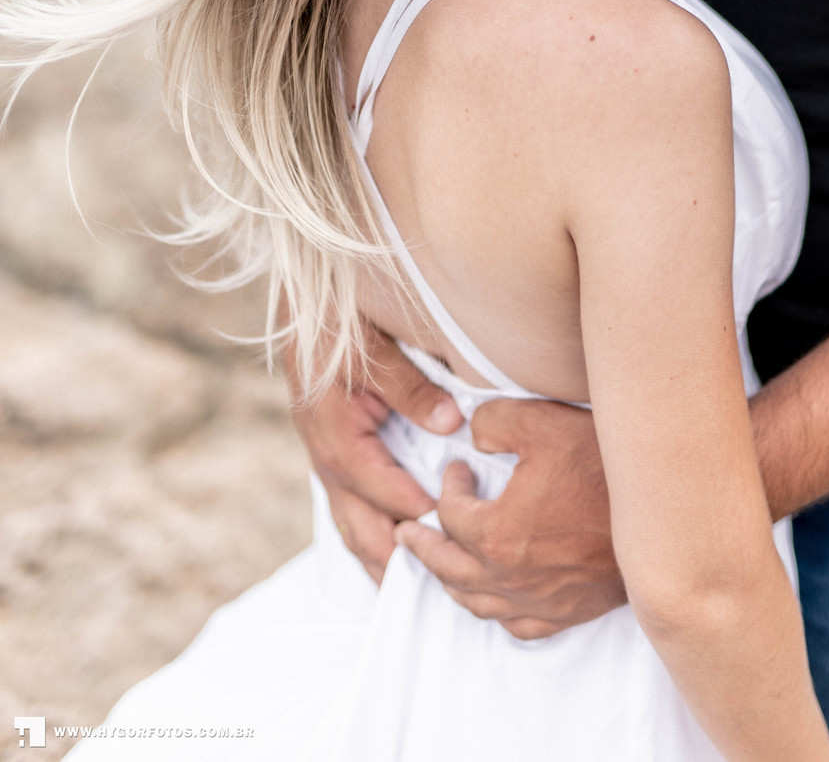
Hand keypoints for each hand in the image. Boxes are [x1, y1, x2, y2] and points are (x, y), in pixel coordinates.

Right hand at [288, 321, 463, 585]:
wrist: (301, 311)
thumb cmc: (339, 327)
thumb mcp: (377, 352)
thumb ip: (414, 389)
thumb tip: (453, 423)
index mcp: (337, 439)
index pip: (381, 490)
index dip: (416, 512)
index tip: (451, 530)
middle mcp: (328, 461)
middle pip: (361, 529)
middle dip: (395, 560)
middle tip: (437, 586)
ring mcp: (327, 464)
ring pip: (352, 528)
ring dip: (381, 560)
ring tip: (415, 592)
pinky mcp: (333, 459)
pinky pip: (350, 510)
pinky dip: (371, 536)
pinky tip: (394, 553)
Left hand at [397, 397, 623, 638]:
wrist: (663, 513)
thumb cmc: (604, 467)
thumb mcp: (542, 424)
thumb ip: (494, 423)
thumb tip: (474, 435)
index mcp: (497, 534)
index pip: (451, 514)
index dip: (448, 487)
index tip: (458, 469)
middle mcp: (511, 578)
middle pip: (449, 568)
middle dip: (423, 547)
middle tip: (406, 533)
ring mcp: (540, 600)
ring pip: (477, 602)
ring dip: (451, 582)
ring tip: (440, 566)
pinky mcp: (568, 612)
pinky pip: (517, 624)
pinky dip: (496, 612)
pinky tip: (495, 600)